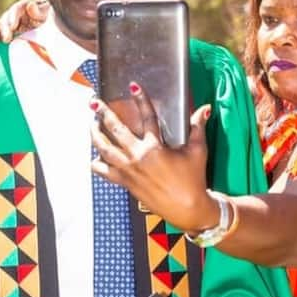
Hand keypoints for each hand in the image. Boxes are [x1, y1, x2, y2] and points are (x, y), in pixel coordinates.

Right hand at [0, 0, 48, 44]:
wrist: (52, 28)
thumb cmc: (52, 19)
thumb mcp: (48, 13)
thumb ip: (40, 11)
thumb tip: (29, 6)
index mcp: (26, 6)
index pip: (17, 9)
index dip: (13, 17)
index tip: (12, 27)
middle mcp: (16, 13)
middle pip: (7, 18)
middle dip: (4, 29)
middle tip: (6, 40)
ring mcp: (12, 23)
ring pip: (1, 25)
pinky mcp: (11, 32)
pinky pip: (0, 33)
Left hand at [89, 83, 217, 232]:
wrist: (189, 209)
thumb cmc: (194, 180)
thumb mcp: (197, 151)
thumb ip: (197, 128)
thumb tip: (205, 109)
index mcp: (155, 147)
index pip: (147, 117)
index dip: (141, 100)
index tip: (133, 86)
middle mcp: (137, 157)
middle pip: (115, 130)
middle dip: (103, 114)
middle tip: (95, 103)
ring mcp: (128, 170)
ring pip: (104, 149)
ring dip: (95, 135)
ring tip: (92, 124)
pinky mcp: (125, 182)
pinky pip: (104, 171)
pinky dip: (97, 163)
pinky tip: (95, 156)